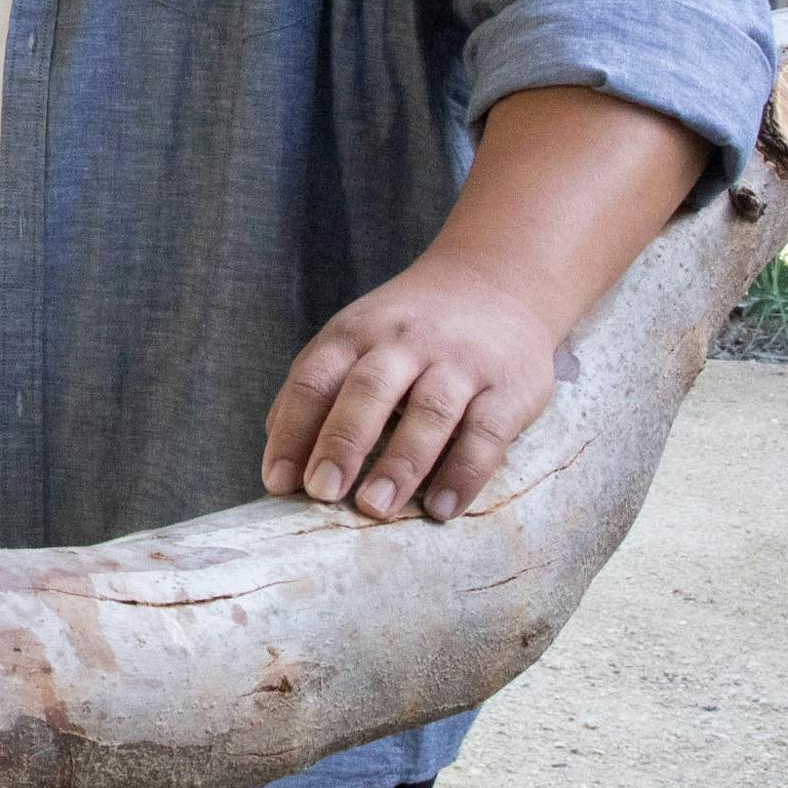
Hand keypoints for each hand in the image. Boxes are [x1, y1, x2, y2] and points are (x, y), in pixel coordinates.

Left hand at [259, 257, 562, 523]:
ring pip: (428, 412)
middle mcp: (405, 343)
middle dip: (342, 443)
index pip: (314, 380)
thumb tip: (279, 457)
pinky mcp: (509, 388)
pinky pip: (486, 433)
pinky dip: (463, 473)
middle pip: (368, 390)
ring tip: (375, 508)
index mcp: (356, 333)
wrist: (497, 279)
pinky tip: (441, 508)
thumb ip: (318, 389)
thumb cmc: (410, 329)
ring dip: (400, 463)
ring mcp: (460, 363)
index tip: (279, 482)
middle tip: (322, 492)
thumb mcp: (356, 338)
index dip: (293, 431)